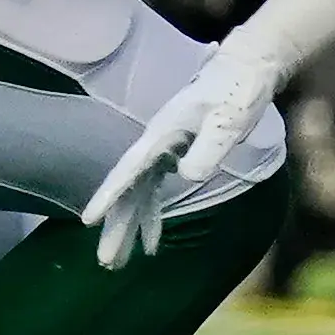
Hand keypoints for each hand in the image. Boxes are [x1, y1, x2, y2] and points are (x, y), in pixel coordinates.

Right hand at [86, 0, 334, 267]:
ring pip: (138, 195)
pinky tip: (153, 243)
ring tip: (119, 264)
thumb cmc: (239, 92)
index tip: (88, 220)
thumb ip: (209, 147)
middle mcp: (156, 143)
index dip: (108, 196)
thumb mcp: (229, 121)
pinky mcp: (174, 153)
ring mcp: (163, 149)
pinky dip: (152, 217)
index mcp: (162, 134)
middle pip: (128, 191)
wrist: (246, 69)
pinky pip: (154, 191)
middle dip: (117, 227)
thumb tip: (185, 176)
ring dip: (130, 228)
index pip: (129, 170)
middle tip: (107, 263)